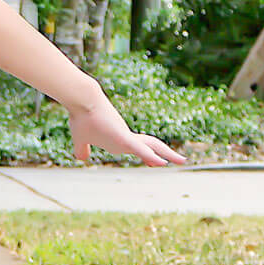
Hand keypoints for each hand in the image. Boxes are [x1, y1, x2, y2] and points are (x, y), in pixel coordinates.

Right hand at [66, 96, 186, 166]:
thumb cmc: (81, 117)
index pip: (138, 147)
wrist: (82, 101)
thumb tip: (81, 158)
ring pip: (152, 147)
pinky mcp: (124, 137)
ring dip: (168, 154)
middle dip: (165, 154)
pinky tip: (162, 163)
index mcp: (119, 139)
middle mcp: (126, 138)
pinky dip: (151, 156)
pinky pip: (140, 149)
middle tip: (180, 160)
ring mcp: (126, 138)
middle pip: (151, 146)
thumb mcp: (80, 138)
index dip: (148, 155)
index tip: (157, 162)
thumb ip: (82, 148)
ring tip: (183, 161)